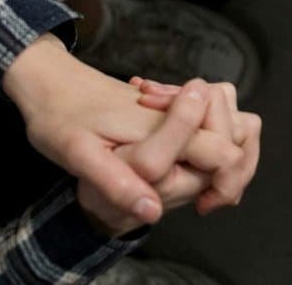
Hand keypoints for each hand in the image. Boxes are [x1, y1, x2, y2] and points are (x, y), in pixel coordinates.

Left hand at [2, 36, 242, 227]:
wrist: (49, 80)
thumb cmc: (58, 116)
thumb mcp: (76, 155)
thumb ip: (117, 182)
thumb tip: (151, 212)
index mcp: (163, 124)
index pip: (226, 150)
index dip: (227, 181)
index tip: (201, 204)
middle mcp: (180, 109)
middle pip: (243, 130)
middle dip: (237, 168)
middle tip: (205, 199)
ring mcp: (178, 104)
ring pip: (233, 118)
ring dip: (229, 150)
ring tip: (205, 183)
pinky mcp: (171, 104)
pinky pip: (213, 116)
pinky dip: (214, 138)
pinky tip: (186, 161)